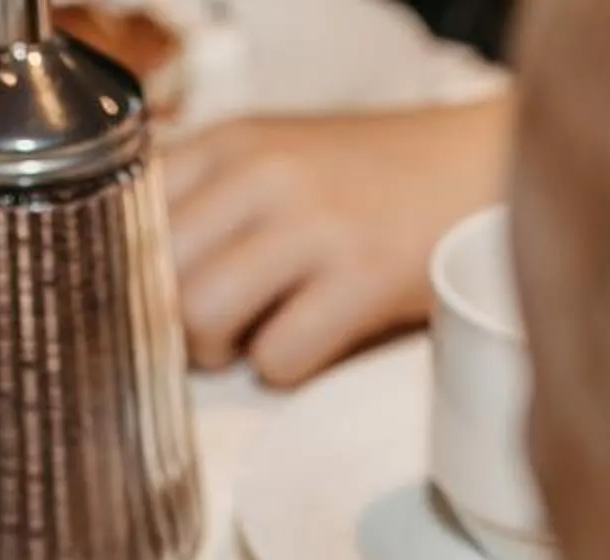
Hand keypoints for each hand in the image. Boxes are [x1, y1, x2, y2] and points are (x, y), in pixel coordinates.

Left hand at [161, 95, 514, 388]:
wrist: (483, 164)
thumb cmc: (374, 177)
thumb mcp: (276, 155)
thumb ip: (204, 197)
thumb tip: (130, 274)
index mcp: (232, 141)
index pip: (126, 217)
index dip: (127, 275)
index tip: (148, 300)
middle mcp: (263, 173)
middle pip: (156, 276)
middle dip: (172, 322)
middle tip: (211, 328)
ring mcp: (314, 223)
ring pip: (200, 316)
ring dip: (219, 350)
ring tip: (251, 338)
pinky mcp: (363, 278)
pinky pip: (277, 356)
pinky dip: (286, 369)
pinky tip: (311, 341)